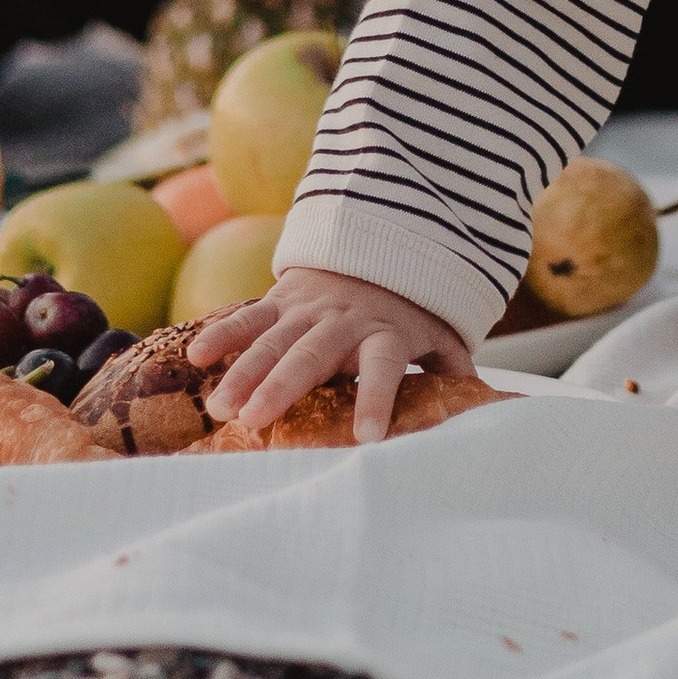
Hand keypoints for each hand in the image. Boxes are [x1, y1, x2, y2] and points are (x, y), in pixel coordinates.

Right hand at [178, 265, 473, 441]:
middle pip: (312, 355)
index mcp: (384, 334)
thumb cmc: (407, 306)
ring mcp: (307, 308)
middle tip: (257, 421)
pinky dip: (222, 332)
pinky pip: (248, 315)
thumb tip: (480, 399)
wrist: (377, 241)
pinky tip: (196, 356)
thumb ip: (451, 363)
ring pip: (272, 340)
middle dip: (282, 387)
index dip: (377, 399)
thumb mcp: (437, 329)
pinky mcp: (281, 298)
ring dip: (243, 371)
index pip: (383, 368)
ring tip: (221, 407)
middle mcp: (343, 322)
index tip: (368, 437)